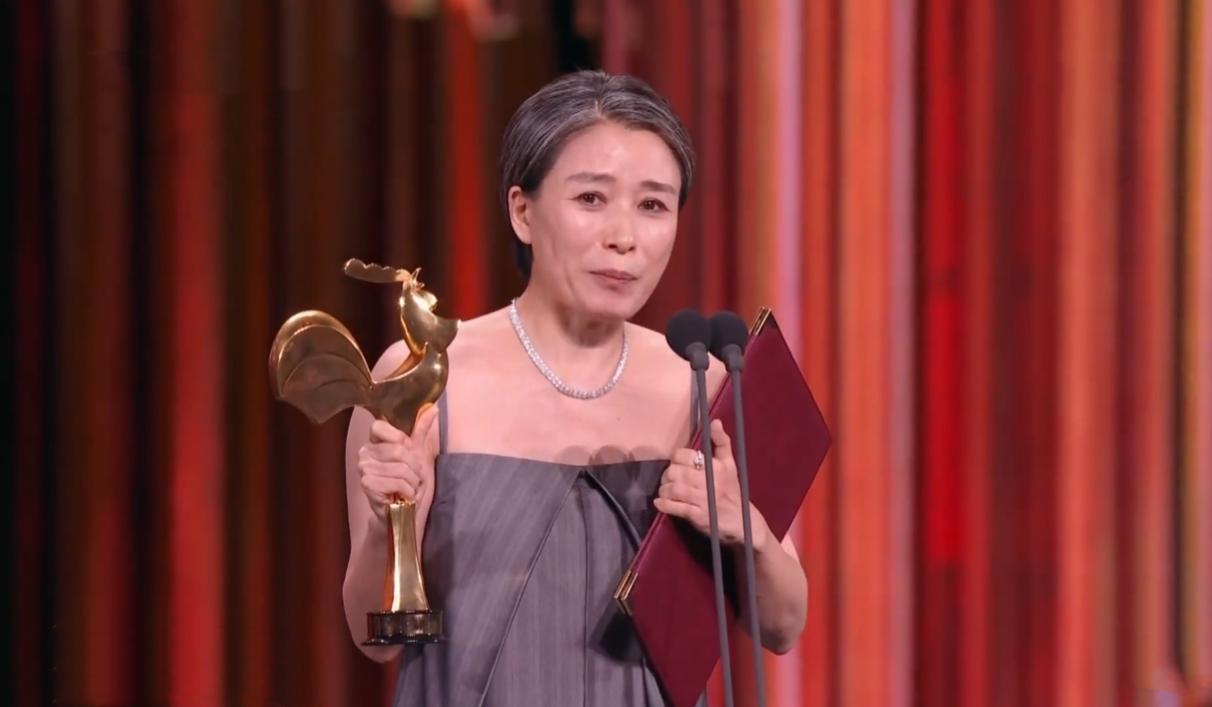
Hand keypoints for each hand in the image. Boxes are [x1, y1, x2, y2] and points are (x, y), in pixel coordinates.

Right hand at [356, 405, 438, 523]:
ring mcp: (363, 469)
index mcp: (374, 441)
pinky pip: (396, 482)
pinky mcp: (367, 484)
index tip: (407, 451)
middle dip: (414, 466)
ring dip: (412, 481)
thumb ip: (421, 428)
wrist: (404, 510)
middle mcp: (364, 453)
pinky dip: (407, 491)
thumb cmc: (410, 479)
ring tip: (409, 487)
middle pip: (398, 449)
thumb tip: (433, 407)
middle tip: (414, 476)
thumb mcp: (418, 451)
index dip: (399, 438)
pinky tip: (403, 496)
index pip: (379, 426)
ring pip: (400, 467)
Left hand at [655, 419, 769, 547]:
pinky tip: (660, 503)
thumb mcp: (730, 465)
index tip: (677, 465)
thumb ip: (722, 442)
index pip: (685, 455)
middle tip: (668, 479)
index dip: (676, 459)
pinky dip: (665, 504)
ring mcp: (704, 500)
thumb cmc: (733, 492)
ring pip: (675, 489)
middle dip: (667, 475)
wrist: (744, 523)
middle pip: (676, 472)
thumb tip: (714, 421)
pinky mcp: (699, 517)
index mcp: (716, 466)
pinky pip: (677, 508)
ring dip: (664, 490)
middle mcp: (710, 481)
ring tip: (665, 491)